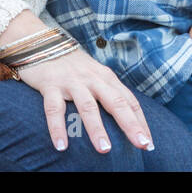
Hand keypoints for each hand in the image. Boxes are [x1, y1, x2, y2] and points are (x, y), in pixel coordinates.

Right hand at [17, 47, 154, 154]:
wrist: (42, 42)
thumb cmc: (73, 67)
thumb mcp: (95, 76)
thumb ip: (108, 94)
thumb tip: (126, 121)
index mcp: (107, 78)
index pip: (129, 101)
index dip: (140, 122)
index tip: (149, 143)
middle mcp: (93, 79)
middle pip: (116, 102)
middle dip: (130, 124)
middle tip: (142, 145)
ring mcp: (72, 82)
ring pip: (88, 106)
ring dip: (97, 128)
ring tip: (105, 150)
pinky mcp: (50, 85)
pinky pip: (54, 109)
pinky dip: (57, 128)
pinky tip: (61, 147)